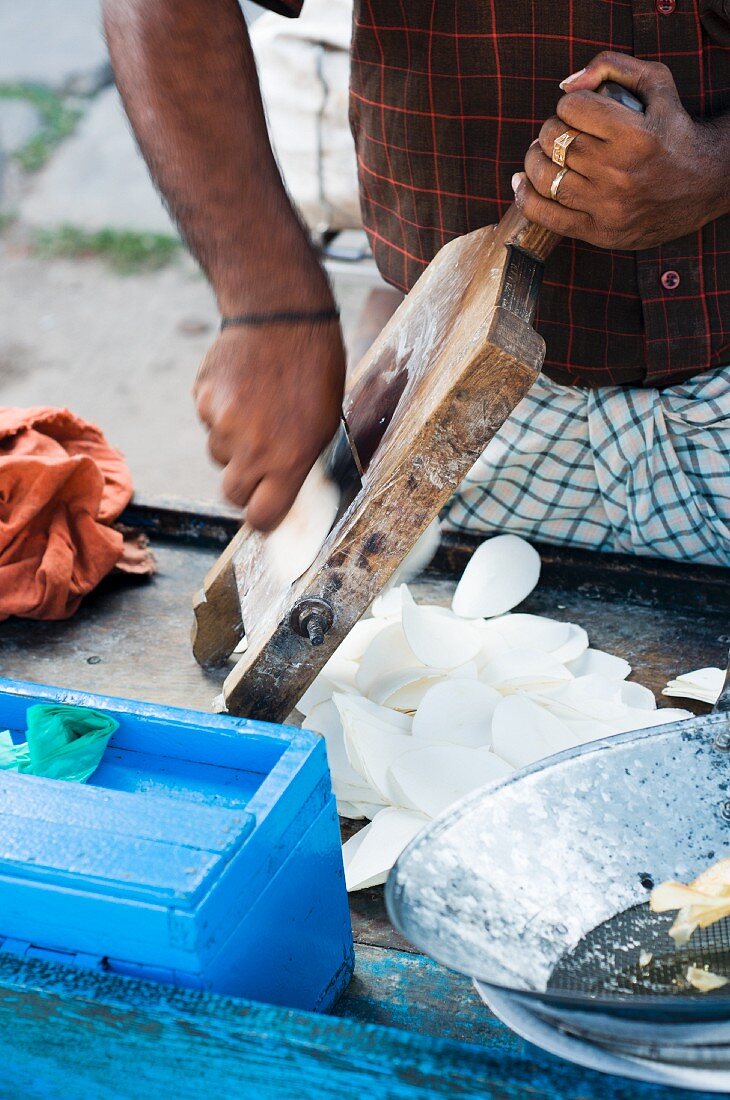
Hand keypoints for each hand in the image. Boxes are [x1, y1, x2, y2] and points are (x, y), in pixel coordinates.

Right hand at [194, 320, 345, 530]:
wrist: (281, 315)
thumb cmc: (314, 368)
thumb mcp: (325, 423)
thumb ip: (299, 462)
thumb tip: (284, 494)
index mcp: (289, 459)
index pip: (261, 516)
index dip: (263, 517)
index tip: (266, 511)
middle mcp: (251, 448)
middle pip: (232, 493)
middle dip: (245, 483)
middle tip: (260, 461)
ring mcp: (222, 424)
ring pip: (219, 455)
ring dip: (233, 443)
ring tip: (256, 409)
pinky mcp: (202, 400)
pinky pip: (208, 422)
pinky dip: (221, 412)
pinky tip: (242, 388)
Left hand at [513, 52, 728, 249]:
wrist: (704, 185)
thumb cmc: (675, 131)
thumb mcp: (657, 84)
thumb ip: (612, 66)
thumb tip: (567, 84)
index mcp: (634, 135)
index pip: (571, 109)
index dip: (568, 105)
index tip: (577, 112)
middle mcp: (619, 173)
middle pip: (555, 142)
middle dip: (551, 131)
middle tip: (560, 133)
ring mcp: (607, 206)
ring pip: (545, 177)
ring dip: (535, 160)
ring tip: (544, 154)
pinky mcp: (600, 232)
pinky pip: (546, 216)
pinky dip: (526, 198)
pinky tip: (522, 183)